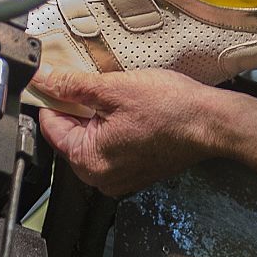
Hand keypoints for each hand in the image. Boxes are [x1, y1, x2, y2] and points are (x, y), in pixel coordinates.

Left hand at [33, 68, 227, 195]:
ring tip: (122, 98)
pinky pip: (114, 148)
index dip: (54, 98)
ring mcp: (121, 177)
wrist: (212, 123)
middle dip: (80, 109)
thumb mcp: (115, 88)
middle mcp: (101, 178)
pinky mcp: (138, 172)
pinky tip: (134, 112)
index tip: (60, 79)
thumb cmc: (171, 109)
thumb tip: (43, 79)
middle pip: (72, 135)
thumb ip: (73, 85)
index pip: (52, 126)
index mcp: (88, 161)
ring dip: (100, 117)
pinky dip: (117, 128)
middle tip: (101, 86)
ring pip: (94, 140)